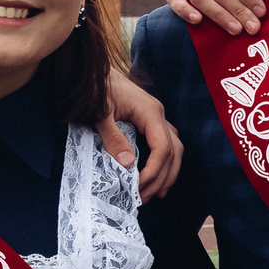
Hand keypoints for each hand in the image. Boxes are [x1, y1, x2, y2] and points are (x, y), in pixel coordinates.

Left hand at [103, 73, 182, 198]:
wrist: (93, 70)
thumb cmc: (95, 87)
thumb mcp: (100, 113)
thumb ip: (113, 136)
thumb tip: (128, 164)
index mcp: (150, 112)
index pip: (163, 148)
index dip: (154, 171)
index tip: (139, 187)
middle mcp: (159, 115)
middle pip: (174, 151)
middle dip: (163, 177)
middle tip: (146, 198)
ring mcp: (157, 117)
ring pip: (175, 148)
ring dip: (168, 173)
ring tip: (156, 194)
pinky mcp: (151, 120)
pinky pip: (166, 143)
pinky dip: (165, 162)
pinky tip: (157, 176)